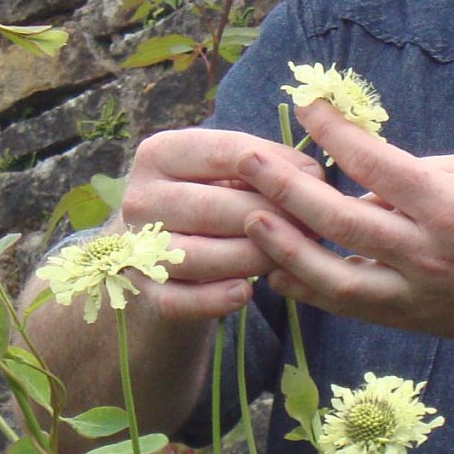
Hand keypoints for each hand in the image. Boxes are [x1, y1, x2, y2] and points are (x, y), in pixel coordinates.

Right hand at [120, 126, 325, 320]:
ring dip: (248, 259)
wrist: (167, 246)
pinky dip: (213, 300)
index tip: (317, 180)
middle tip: (313, 226)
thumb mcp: (230, 172)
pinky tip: (246, 293)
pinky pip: (178, 301)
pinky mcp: (144, 290)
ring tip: (286, 258)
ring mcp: (136, 248)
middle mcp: (139, 197)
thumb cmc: (212, 197)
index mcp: (159, 153)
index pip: (223, 152)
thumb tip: (314, 178)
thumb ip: (266, 167)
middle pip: (210, 209)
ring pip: (195, 257)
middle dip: (269, 218)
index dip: (275, 167)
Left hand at [238, 100, 453, 350]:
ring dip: (285, 246)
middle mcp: (426, 253)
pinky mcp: (408, 318)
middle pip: (340, 219)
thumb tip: (367, 174)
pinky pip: (347, 305)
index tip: (306, 106)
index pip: (375, 164)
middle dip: (286, 187)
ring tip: (250, 217)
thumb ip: (425, 171)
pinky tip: (277, 268)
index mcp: (448, 207)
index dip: (335, 132)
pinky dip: (308, 288)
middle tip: (247, 159)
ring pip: (332, 275)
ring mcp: (414, 292)